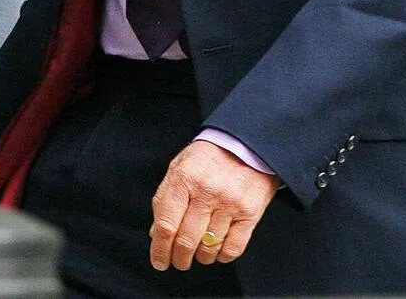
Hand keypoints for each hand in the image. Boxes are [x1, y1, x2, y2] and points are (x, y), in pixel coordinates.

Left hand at [149, 140, 279, 271]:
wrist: (246, 144)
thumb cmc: (209, 156)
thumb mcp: (180, 166)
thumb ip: (165, 197)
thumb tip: (155, 232)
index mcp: (184, 178)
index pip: (166, 223)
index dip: (160, 249)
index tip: (159, 261)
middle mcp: (206, 191)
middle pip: (186, 240)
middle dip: (179, 258)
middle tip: (178, 261)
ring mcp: (229, 203)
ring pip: (209, 247)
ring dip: (200, 257)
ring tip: (198, 253)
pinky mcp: (249, 213)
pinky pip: (233, 248)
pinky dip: (222, 256)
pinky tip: (217, 251)